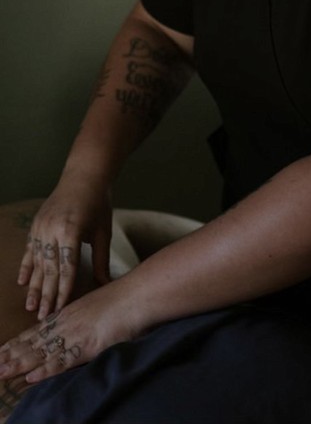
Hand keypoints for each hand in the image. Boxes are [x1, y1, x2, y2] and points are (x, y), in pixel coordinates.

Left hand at [0, 281, 137, 385]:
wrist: (139, 294)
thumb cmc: (124, 298)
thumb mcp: (97, 305)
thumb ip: (85, 317)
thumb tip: (79, 325)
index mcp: (69, 313)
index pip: (38, 331)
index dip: (19, 342)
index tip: (2, 350)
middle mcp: (68, 323)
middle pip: (35, 342)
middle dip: (13, 354)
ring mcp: (76, 334)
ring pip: (42, 352)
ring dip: (21, 364)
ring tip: (2, 372)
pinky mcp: (88, 346)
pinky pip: (64, 361)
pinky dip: (47, 370)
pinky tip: (31, 377)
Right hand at [17, 173, 112, 320]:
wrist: (84, 175)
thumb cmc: (98, 203)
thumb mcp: (103, 231)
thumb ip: (102, 259)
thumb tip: (105, 285)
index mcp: (71, 231)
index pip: (66, 268)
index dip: (63, 291)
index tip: (61, 310)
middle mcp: (52, 230)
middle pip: (49, 269)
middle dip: (46, 295)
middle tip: (43, 318)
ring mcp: (41, 226)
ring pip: (36, 262)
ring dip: (33, 286)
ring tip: (30, 307)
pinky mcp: (36, 224)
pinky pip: (29, 249)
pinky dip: (25, 266)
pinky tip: (22, 283)